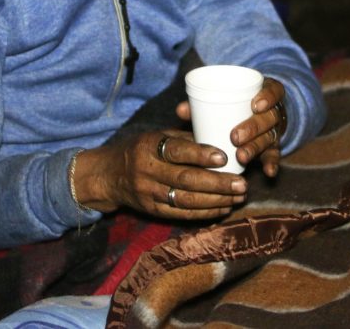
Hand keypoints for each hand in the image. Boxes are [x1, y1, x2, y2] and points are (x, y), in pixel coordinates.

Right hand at [71, 131, 246, 218]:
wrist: (107, 176)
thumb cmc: (140, 149)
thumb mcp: (156, 136)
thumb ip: (184, 138)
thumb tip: (220, 135)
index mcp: (149, 147)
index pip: (176, 151)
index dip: (200, 154)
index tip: (224, 156)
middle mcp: (147, 171)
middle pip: (186, 180)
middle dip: (217, 183)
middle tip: (242, 184)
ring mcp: (148, 194)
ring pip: (186, 200)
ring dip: (216, 201)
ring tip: (238, 196)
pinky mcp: (152, 211)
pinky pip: (181, 214)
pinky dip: (204, 213)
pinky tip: (223, 207)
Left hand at [177, 77, 287, 176]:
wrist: (258, 114)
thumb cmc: (235, 105)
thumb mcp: (225, 99)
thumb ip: (204, 104)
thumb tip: (180, 109)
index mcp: (265, 93)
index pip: (274, 90)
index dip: (268, 97)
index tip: (255, 105)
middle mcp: (273, 111)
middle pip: (270, 117)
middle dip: (253, 127)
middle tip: (235, 137)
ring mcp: (274, 130)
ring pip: (270, 137)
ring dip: (256, 147)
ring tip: (241, 156)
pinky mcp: (273, 147)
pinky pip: (274, 155)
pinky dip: (272, 164)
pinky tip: (268, 172)